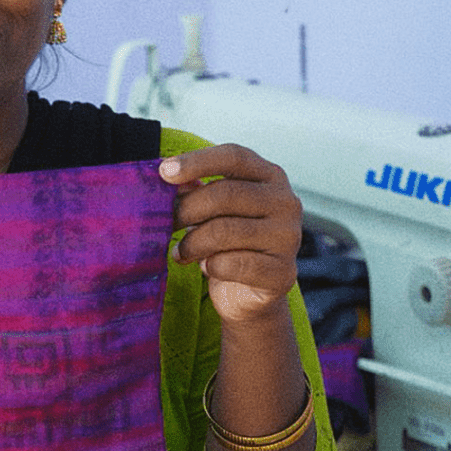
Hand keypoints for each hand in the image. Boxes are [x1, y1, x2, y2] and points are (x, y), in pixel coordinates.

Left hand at [160, 144, 301, 323]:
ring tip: (179, 252)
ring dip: (191, 243)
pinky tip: (205, 267)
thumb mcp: (214, 211)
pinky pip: (233, 264)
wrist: (249, 294)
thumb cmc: (229, 243)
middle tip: (166, 224)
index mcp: (270, 177)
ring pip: (224, 231)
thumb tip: (167, 175)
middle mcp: (285, 202)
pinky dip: (210, 266)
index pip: (234, 156)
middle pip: (224, 194)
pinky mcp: (282, 272)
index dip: (197, 162)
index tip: (163, 172)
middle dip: (186, 209)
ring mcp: (287, 237)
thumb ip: (196, 190)